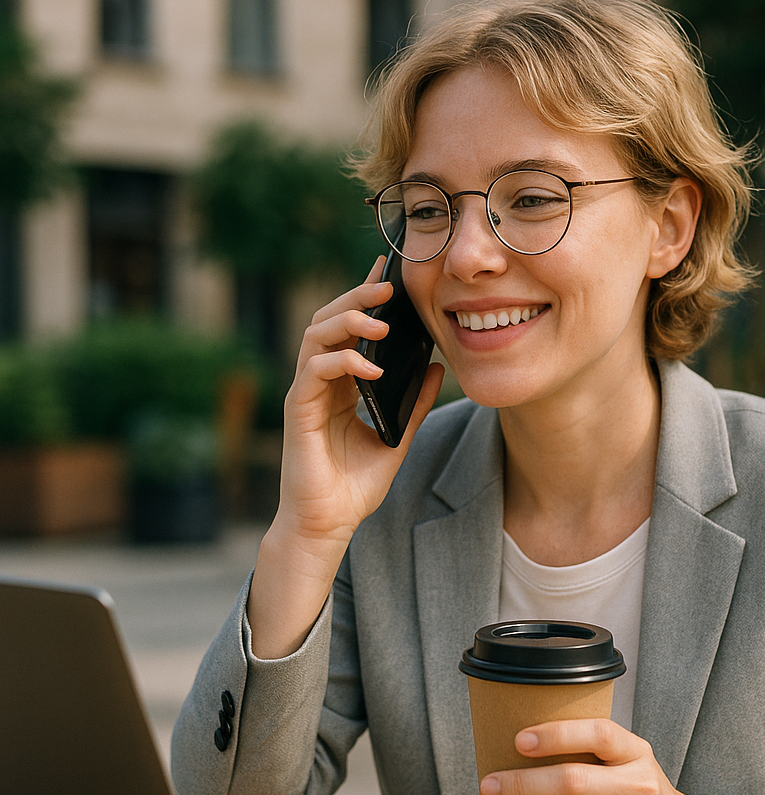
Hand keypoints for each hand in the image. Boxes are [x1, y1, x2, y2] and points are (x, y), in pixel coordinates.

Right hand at [249, 257, 443, 657]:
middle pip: (329, 320)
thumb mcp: (397, 437)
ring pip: (316, 336)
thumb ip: (415, 403)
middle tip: (388, 284)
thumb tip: (436, 368)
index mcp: (341, 383)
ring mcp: (306, 393)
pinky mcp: (298, 410)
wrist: (330, 523)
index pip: (350, 328)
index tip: (389, 271)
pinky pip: (314, 371)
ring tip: (381, 320)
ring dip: (348, 321)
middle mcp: (320, 381)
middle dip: (357, 296)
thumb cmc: (356, 485)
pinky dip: (343, 362)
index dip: (365, 296)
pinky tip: (370, 368)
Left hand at [478, 719, 755, 794]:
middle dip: (522, 785)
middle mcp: (640, 790)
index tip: (519, 740)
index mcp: (637, 754)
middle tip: (489, 786)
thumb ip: (589, 751)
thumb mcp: (628, 761)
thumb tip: (517, 743)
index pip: (599, 734)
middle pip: (572, 782)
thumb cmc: (638, 793)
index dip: (557, 735)